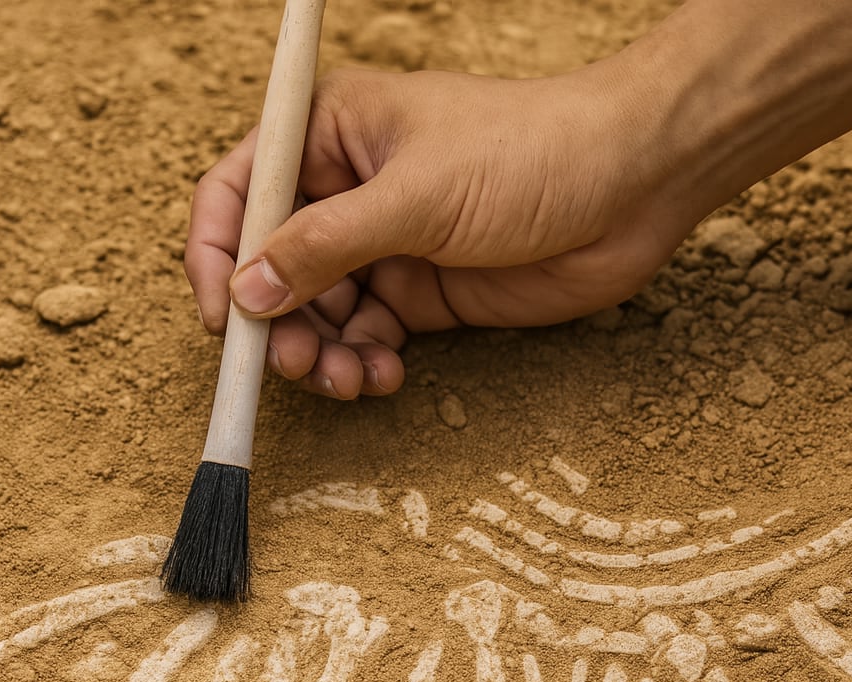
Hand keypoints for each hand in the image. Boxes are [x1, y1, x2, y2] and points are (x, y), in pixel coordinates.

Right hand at [185, 64, 701, 398]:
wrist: (634, 186)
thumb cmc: (532, 152)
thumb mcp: (419, 195)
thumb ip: (328, 244)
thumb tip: (250, 290)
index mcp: (330, 132)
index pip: (239, 192)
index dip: (217, 254)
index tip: (223, 317)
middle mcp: (347, 188)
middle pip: (271, 267)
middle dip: (275, 323)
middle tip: (294, 366)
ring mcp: (384, 244)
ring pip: (316, 313)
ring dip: (320, 354)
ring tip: (347, 380)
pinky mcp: (421, 293)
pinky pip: (365, 337)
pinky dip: (364, 364)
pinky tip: (384, 377)